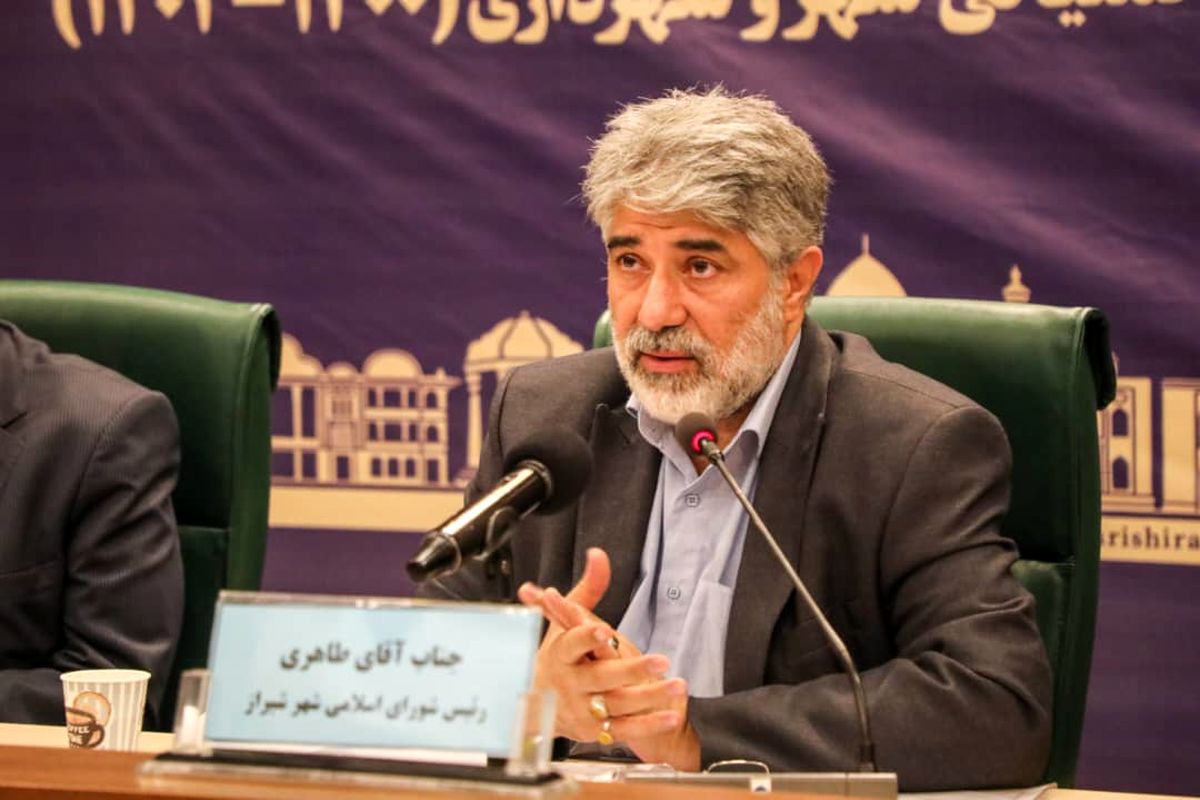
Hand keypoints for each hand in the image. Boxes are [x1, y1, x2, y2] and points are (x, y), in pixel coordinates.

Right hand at [518, 549, 700, 768]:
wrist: (543, 706)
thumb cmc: (563, 656)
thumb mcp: (568, 622)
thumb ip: (588, 589)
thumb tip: (598, 554)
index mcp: (561, 654)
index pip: (572, 645)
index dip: (586, 639)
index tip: (604, 632)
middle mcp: (571, 684)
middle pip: (602, 678)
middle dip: (631, 670)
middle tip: (661, 661)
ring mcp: (584, 709)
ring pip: (619, 704)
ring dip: (650, 696)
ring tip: (678, 686)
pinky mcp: (597, 731)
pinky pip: (625, 729)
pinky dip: (649, 724)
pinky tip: (672, 715)